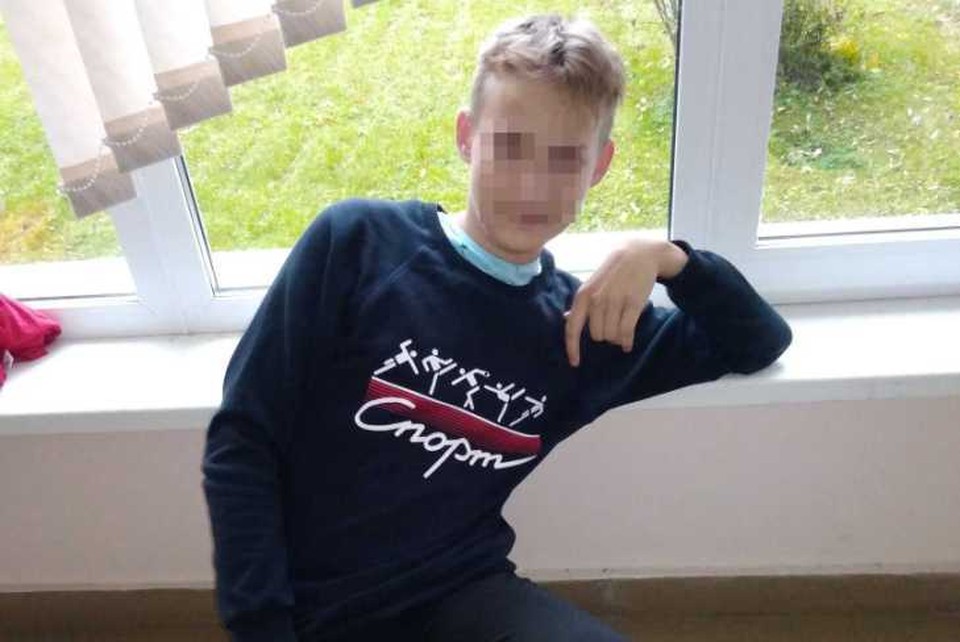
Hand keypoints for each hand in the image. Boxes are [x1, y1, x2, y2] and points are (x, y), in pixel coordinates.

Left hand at [564, 239, 687, 366]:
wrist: (638, 254)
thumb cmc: (612, 273)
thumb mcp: (591, 284)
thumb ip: (581, 303)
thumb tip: (566, 319)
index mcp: (582, 296)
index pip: (572, 328)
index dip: (572, 348)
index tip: (575, 363)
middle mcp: (596, 299)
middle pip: (597, 336)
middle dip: (605, 335)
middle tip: (613, 326)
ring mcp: (615, 301)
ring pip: (612, 336)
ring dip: (617, 338)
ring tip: (622, 328)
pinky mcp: (633, 302)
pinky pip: (626, 332)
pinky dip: (627, 341)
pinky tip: (628, 344)